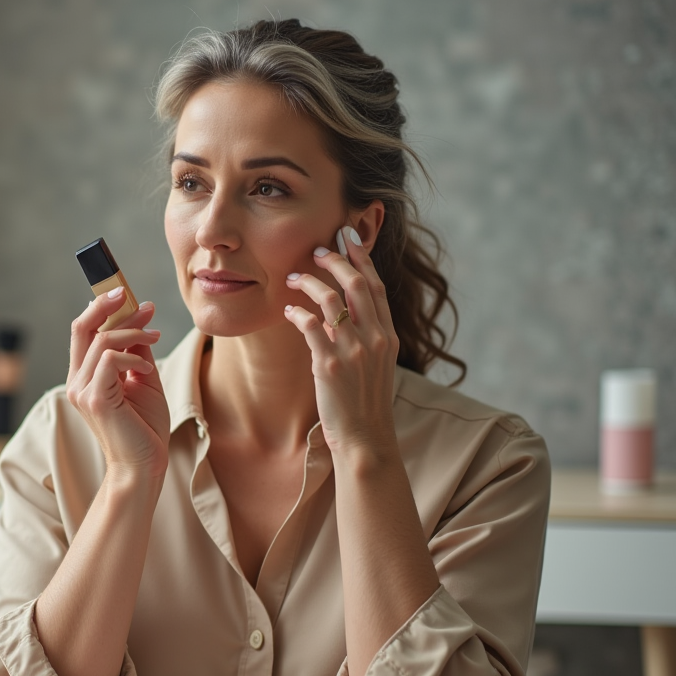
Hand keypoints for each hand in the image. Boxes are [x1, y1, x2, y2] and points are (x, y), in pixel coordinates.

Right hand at [66, 289, 169, 485]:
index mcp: (84, 376)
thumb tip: (140, 320)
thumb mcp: (143, 380)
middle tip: (132, 296)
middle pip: (82, 327)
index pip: (84, 331)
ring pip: (102, 340)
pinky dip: (132, 356)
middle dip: (107, 305)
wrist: (144, 465)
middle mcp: (77, 381)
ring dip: (133, 332)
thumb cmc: (144, 427)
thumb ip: (136, 352)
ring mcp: (82, 390)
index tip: (130, 297)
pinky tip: (146, 368)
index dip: (103, 309)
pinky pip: (110, 359)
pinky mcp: (94, 399)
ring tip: (155, 337)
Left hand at [284, 227, 399, 461]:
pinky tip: (287, 310)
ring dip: (308, 282)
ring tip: (292, 278)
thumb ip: (367, 335)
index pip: (377, 286)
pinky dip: (296, 312)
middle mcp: (375, 338)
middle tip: (317, 249)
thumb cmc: (365, 401)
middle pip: (356, 283)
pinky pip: (310, 326)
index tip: (348, 237)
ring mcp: (353, 351)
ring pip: (331, 299)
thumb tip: (346, 311)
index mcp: (388, 335)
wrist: (365, 437)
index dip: (362, 258)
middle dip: (336, 259)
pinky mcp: (329, 365)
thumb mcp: (376, 364)